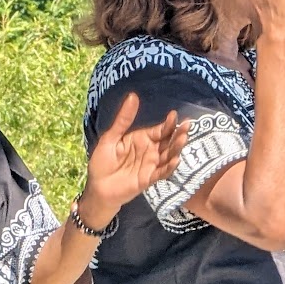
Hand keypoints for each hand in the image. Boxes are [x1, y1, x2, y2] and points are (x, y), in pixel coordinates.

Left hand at [82, 92, 189, 227]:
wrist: (97, 187)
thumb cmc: (102, 162)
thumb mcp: (111, 137)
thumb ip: (123, 119)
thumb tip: (133, 96)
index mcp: (142, 139)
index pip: (160, 130)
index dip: (168, 124)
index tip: (174, 115)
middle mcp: (151, 151)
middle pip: (169, 142)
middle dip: (178, 134)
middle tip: (187, 125)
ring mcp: (152, 165)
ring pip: (169, 155)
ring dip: (176, 148)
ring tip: (183, 139)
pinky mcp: (150, 178)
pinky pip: (162, 172)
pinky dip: (169, 167)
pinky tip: (175, 160)